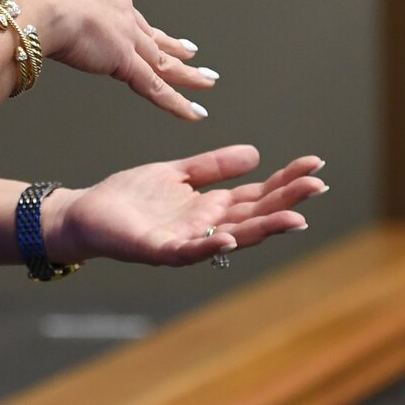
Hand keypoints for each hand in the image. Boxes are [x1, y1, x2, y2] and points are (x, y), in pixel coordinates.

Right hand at [0, 0, 215, 121]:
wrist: (35, 1)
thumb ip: (38, 7)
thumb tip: (24, 13)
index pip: (122, 15)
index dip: (136, 28)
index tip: (145, 33)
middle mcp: (119, 10)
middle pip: (150, 36)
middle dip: (173, 47)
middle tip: (192, 53)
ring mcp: (125, 36)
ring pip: (162, 61)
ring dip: (186, 75)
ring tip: (206, 81)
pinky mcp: (124, 61)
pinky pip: (156, 87)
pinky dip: (176, 102)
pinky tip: (195, 114)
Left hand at [45, 147, 325, 268]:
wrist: (86, 213)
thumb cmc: (131, 197)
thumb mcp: (178, 173)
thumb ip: (213, 167)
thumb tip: (256, 154)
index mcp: (211, 207)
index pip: (258, 194)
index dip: (286, 181)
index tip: (314, 165)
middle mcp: (205, 227)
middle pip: (254, 215)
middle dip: (287, 202)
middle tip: (318, 186)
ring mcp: (185, 241)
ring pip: (232, 235)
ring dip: (262, 228)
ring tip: (293, 218)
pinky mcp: (158, 250)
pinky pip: (188, 250)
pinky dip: (210, 245)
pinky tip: (229, 235)